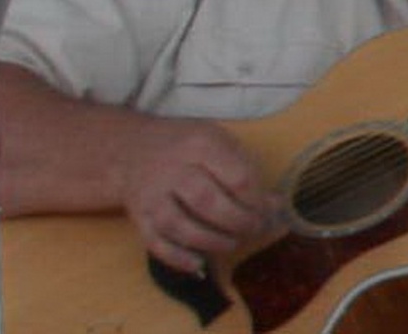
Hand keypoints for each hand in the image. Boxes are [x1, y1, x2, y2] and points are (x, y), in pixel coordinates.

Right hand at [117, 117, 281, 273]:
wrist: (133, 149)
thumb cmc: (187, 146)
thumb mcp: (220, 142)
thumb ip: (248, 171)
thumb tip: (275, 206)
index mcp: (200, 144)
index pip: (237, 178)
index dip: (257, 201)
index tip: (266, 210)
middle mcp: (172, 168)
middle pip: (208, 202)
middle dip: (238, 222)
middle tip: (254, 230)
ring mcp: (151, 194)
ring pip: (179, 225)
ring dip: (212, 241)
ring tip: (231, 243)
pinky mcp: (139, 217)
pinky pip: (156, 243)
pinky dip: (178, 258)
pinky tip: (199, 264)